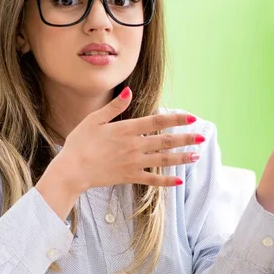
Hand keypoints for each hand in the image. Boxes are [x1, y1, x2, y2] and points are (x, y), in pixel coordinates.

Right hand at [36, 87, 203, 217]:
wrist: (72, 170)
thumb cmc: (80, 143)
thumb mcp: (94, 119)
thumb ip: (114, 106)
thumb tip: (129, 91)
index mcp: (126, 129)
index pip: (157, 121)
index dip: (175, 119)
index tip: (191, 117)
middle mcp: (134, 146)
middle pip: (165, 141)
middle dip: (185, 139)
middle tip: (202, 137)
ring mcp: (133, 163)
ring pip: (163, 160)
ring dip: (181, 158)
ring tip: (196, 155)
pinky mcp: (130, 177)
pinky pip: (152, 180)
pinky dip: (166, 181)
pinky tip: (179, 180)